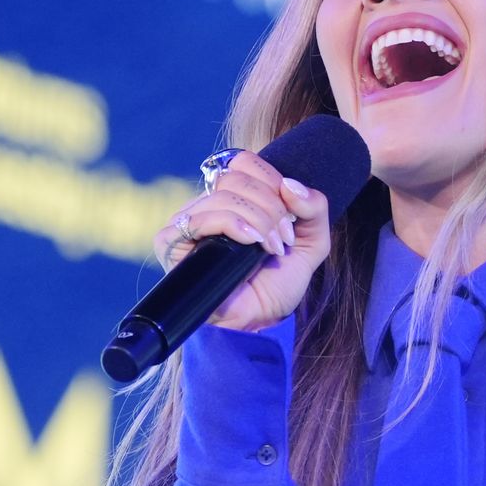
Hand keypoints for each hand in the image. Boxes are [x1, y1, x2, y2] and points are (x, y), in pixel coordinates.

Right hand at [152, 151, 330, 331]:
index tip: (291, 217)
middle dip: (271, 206)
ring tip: (272, 249)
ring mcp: (187, 222)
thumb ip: (315, 208)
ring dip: (259, 220)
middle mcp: (206, 205)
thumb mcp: (311, 244)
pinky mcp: (170, 242)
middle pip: (237, 176)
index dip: (272, 180)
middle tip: (283, 238)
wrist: (259, 323)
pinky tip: (252, 244)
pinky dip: (234, 225)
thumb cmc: (277, 286)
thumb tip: (289, 184)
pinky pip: (202, 217)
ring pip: (224, 195)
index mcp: (233, 199)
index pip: (244, 162)